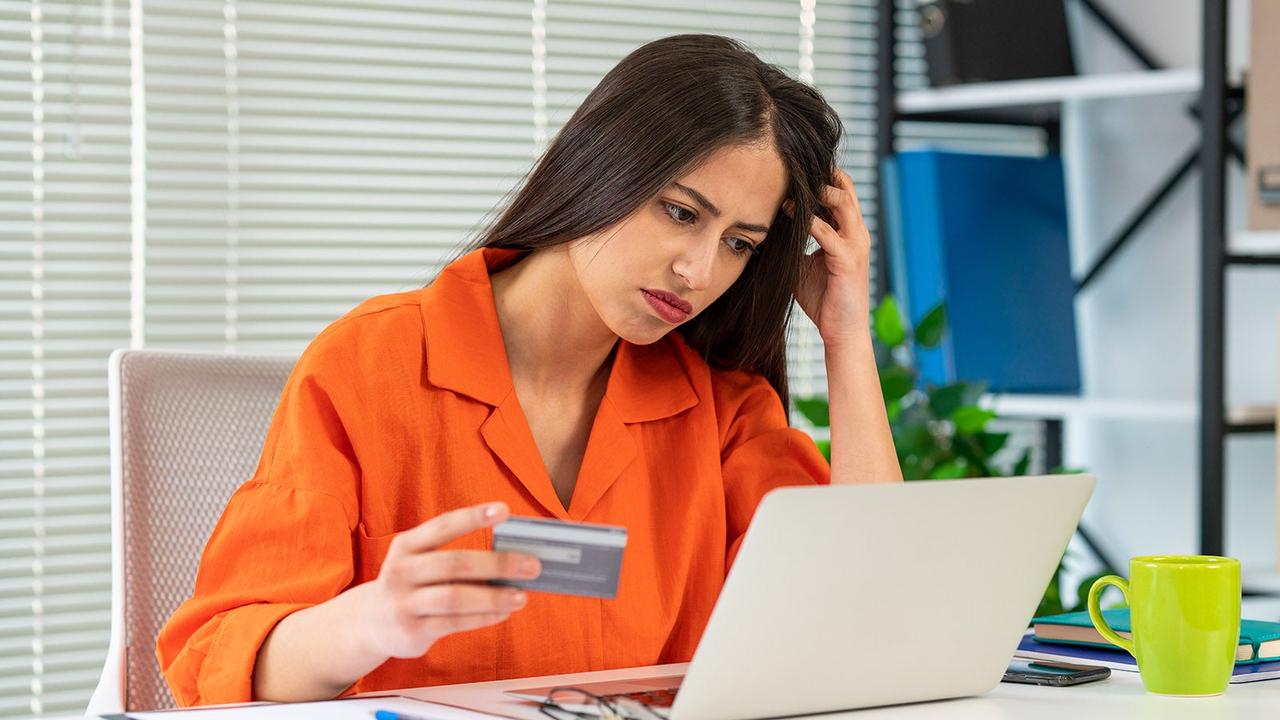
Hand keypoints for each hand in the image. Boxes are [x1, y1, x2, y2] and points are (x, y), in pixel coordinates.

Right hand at [361, 502, 540, 659]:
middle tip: (531, 565)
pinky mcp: (412, 630)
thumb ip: (454, 556)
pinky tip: (504, 612)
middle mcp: (401, 571)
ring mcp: (404, 602)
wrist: (371, 623)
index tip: (504, 510)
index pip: (443, 525)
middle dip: (498, 563)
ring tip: (521, 596)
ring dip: (494, 596)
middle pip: (455, 563)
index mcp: (406, 545)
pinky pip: (455, 622)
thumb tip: (509, 556)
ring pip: (456, 597)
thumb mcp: (419, 562)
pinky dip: (484, 617)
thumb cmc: (411, 584)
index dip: (473, 517)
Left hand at [788, 167, 873, 346]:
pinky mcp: (848, 260)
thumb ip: (793, 245)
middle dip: (822, 173)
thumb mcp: (803, 265)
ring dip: (817, 191)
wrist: (841, 331)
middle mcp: (857, 233)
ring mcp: (855, 245)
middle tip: (792, 165)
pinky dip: (808, 221)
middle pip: (845, 188)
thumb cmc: (823, 299)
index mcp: (849, 232)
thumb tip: (767, 232)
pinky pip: (828, 232)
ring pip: (842, 202)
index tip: (792, 170)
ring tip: (792, 185)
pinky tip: (788, 214)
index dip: (820, 178)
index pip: (840, 193)